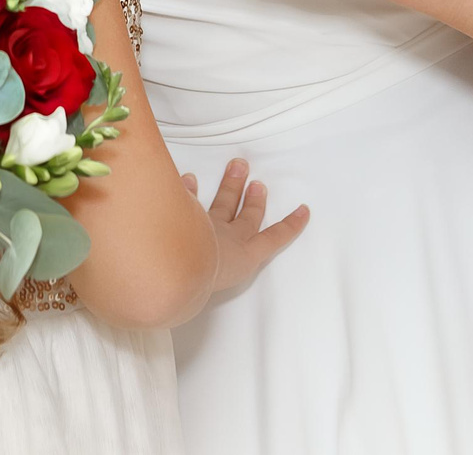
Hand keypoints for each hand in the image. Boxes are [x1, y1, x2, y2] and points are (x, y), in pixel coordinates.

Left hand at [182, 157, 308, 292]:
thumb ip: (189, 297)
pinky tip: (188, 179)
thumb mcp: (201, 294)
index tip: (303, 211)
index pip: (270, 240)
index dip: (288, 227)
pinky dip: (187, 189)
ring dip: (232, 186)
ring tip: (238, 166)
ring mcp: (209, 225)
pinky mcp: (189, 213)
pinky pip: (189, 197)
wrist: (176, 268)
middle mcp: (228, 240)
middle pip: (246, 216)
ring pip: (225, 202)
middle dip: (254, 200)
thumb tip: (169, 306)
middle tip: (258, 183)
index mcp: (241, 259)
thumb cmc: (195, 286)